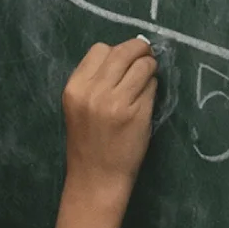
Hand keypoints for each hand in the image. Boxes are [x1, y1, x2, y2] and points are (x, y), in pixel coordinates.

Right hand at [52, 38, 156, 227]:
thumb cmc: (88, 143)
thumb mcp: (79, 106)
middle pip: (123, 52)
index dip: (115, 51)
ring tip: (147, 79)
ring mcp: (116, 102)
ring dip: (149, 68)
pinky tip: (147, 97)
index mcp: (75, 88)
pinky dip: (153, 86)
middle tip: (147, 56)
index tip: (124, 60)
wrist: (96, 178)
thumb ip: (95, 81)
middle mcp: (94, 91)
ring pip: (142, 65)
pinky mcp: (137, 113)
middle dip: (139, 49)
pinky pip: (151, 86)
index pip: (99, 50)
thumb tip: (124, 54)